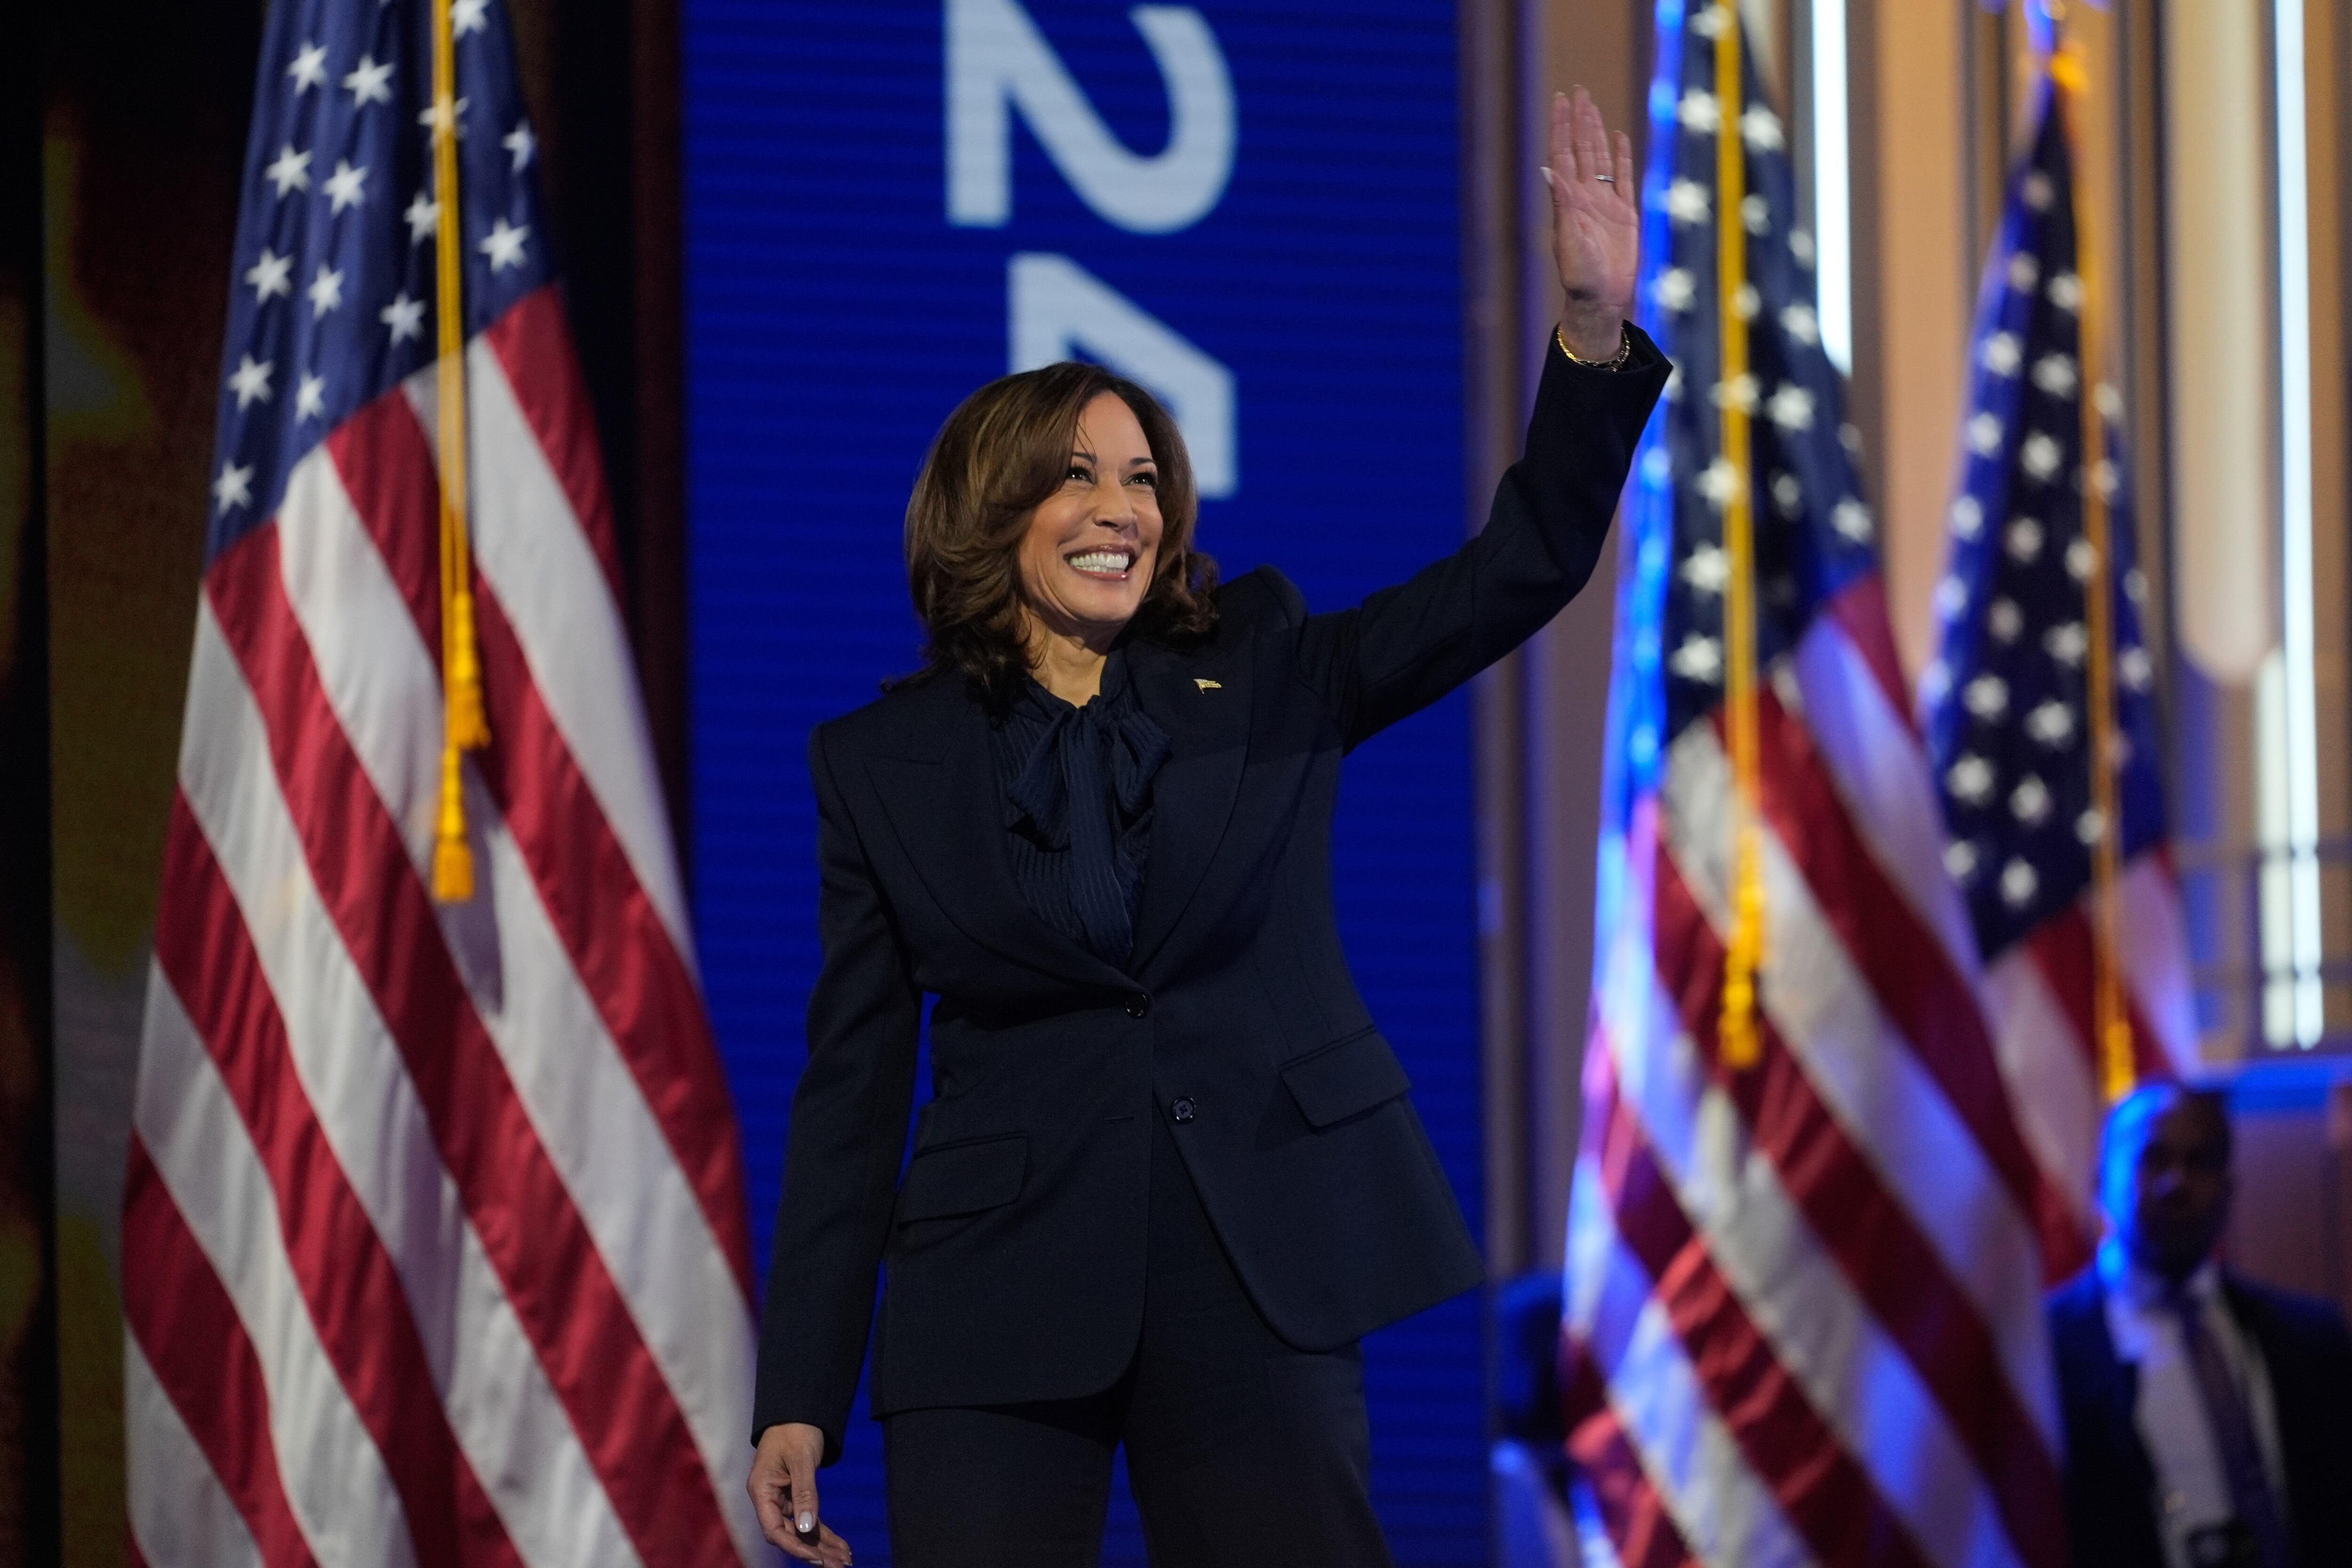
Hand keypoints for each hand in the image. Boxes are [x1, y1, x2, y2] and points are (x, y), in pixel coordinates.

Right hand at [749, 1422, 852, 1565]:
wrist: (799, 1412)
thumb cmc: (796, 1431)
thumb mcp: (801, 1460)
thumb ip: (804, 1493)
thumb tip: (807, 1527)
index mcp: (761, 1490)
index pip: (773, 1529)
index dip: (794, 1546)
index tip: (818, 1558)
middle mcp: (769, 1499)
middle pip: (789, 1534)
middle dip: (814, 1551)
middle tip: (840, 1565)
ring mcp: (781, 1500)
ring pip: (802, 1530)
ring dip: (823, 1546)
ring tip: (846, 1560)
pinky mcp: (795, 1497)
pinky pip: (809, 1520)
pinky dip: (824, 1533)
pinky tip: (841, 1546)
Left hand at [1543, 87, 1639, 359]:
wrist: (1601, 300)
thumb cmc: (1581, 278)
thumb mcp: (1569, 241)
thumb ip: (1563, 206)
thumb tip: (1550, 171)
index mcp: (1569, 201)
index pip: (1563, 154)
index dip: (1562, 127)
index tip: (1561, 100)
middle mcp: (1584, 197)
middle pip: (1581, 148)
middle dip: (1578, 120)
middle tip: (1577, 91)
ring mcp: (1604, 203)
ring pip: (1599, 158)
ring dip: (1596, 131)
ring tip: (1591, 105)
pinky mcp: (1625, 214)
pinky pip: (1623, 178)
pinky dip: (1620, 157)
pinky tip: (1618, 137)